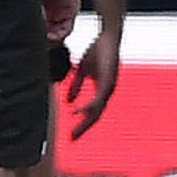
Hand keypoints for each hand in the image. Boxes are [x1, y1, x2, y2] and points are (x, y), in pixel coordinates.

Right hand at [67, 12, 123, 139]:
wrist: (108, 37)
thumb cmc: (98, 51)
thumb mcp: (83, 70)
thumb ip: (76, 86)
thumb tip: (68, 101)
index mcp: (101, 91)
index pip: (92, 112)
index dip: (82, 123)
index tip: (71, 134)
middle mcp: (106, 93)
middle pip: (95, 116)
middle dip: (83, 128)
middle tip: (72, 138)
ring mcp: (108, 88)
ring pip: (97, 110)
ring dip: (85, 121)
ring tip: (75, 130)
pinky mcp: (108, 81)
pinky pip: (98, 98)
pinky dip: (87, 106)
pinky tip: (78, 111)